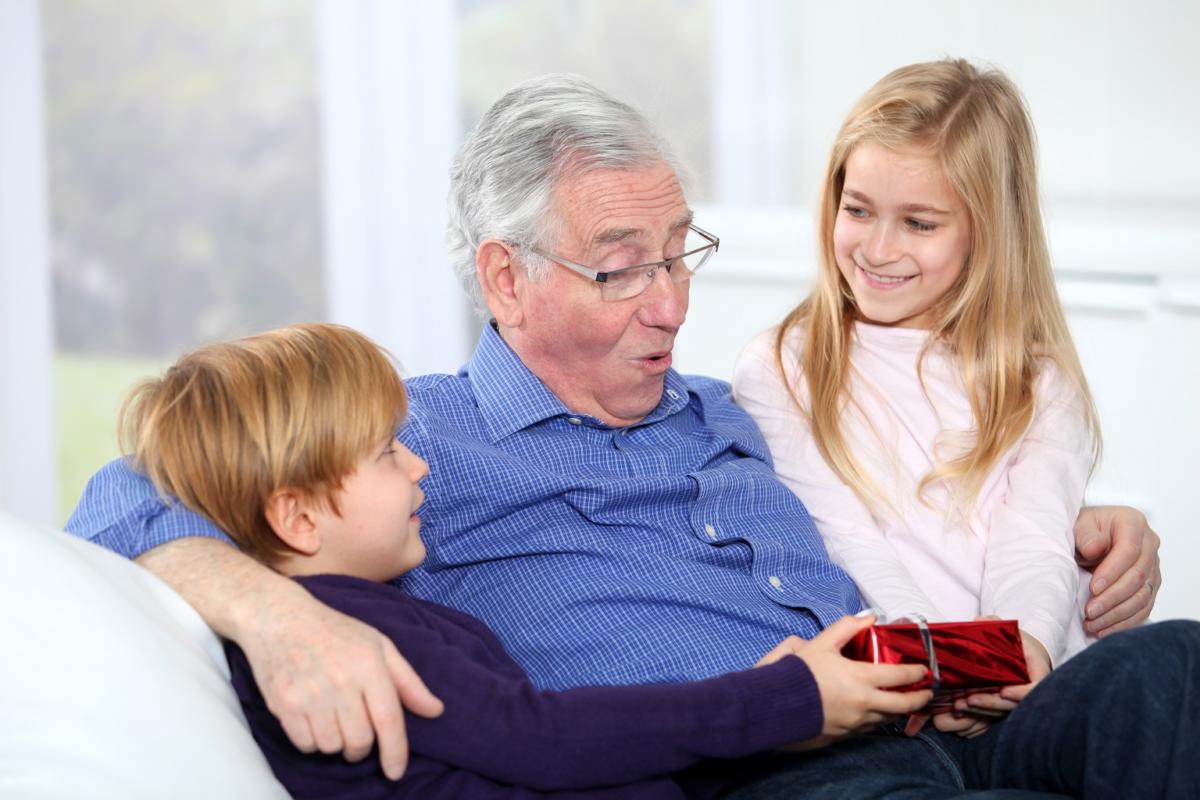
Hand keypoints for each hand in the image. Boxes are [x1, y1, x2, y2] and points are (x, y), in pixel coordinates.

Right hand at [239, 586, 443, 779]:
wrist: (280, 618)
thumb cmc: (336, 632)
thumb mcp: (379, 645)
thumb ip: (408, 681)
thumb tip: (435, 711)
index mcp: (369, 664)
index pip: (388, 719)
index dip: (395, 751)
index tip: (396, 772)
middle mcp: (340, 680)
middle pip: (360, 740)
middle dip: (362, 747)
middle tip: (358, 731)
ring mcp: (309, 693)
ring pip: (332, 746)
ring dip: (336, 742)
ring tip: (333, 718)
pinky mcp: (283, 703)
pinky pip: (305, 744)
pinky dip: (312, 740)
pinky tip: (313, 718)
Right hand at [759, 614, 932, 746]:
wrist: (778, 705)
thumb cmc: (800, 672)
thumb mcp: (822, 643)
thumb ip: (847, 627)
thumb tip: (869, 617)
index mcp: (861, 678)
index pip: (900, 676)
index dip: (915, 673)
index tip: (923, 670)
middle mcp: (865, 702)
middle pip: (904, 704)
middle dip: (920, 698)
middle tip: (926, 693)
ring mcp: (857, 721)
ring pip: (890, 718)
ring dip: (902, 710)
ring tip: (906, 703)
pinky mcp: (848, 733)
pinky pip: (872, 727)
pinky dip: (882, 719)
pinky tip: (880, 713)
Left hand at [923, 623, 1049, 737]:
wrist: (1024, 657)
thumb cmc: (1019, 644)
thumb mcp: (1012, 632)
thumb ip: (996, 625)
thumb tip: (981, 621)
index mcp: (1037, 672)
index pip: (1034, 688)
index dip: (1020, 693)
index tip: (1004, 691)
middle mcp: (1027, 691)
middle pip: (1013, 705)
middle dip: (991, 704)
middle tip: (969, 700)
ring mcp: (1015, 702)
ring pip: (1000, 713)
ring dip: (980, 712)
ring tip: (958, 706)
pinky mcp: (1002, 708)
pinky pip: (991, 718)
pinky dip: (976, 718)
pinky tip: (958, 714)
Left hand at [1074, 506, 1160, 635]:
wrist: (1089, 537)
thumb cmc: (1083, 530)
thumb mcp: (1078, 525)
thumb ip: (1086, 536)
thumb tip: (1095, 549)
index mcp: (1133, 522)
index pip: (1129, 551)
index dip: (1112, 572)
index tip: (1093, 588)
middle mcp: (1149, 544)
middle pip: (1138, 576)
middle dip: (1113, 597)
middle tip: (1090, 611)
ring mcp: (1153, 566)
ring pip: (1142, 595)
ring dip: (1117, 614)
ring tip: (1092, 624)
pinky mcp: (1150, 585)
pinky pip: (1143, 607)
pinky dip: (1124, 621)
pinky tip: (1104, 630)